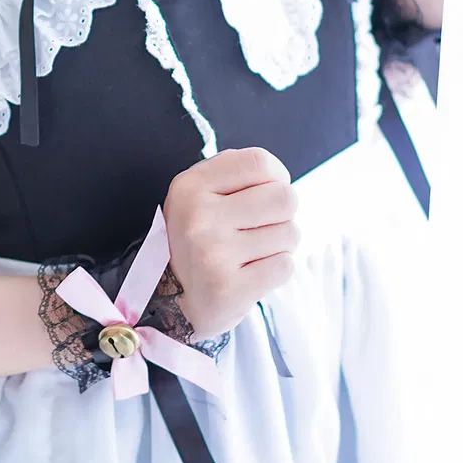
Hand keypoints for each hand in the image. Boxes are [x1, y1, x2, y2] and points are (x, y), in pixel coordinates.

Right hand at [161, 147, 299, 338]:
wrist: (173, 300)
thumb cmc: (199, 239)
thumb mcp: (200, 194)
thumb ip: (236, 173)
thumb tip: (279, 177)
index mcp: (190, 186)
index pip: (259, 162)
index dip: (276, 177)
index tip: (266, 193)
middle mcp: (198, 217)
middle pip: (284, 197)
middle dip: (282, 215)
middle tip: (260, 229)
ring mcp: (212, 253)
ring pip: (290, 234)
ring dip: (280, 245)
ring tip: (252, 253)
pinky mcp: (228, 288)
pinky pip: (285, 266)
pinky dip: (276, 270)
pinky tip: (252, 272)